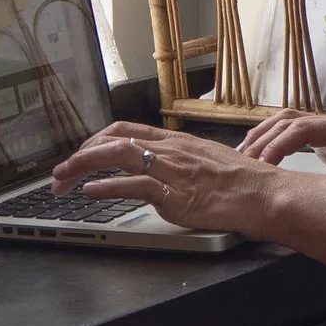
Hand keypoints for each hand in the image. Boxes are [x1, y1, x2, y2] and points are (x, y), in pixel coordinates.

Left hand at [49, 123, 282, 234]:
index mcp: (176, 141)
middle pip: (112, 139)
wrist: (265, 195)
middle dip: (79, 155)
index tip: (80, 156)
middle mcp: (170, 149)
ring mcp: (171, 169)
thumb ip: (181, 164)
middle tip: (60, 174)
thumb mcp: (206, 163)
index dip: (95, 142)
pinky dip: (107, 187)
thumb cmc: (244, 183)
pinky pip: (133, 185)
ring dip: (81, 167)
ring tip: (62, 182)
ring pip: (116, 155)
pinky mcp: (175, 193)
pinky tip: (90, 192)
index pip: (124, 131)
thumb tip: (163, 172)